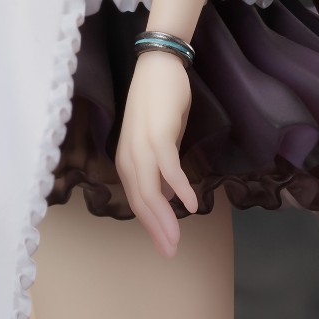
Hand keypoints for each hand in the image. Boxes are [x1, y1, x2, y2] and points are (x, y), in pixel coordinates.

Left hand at [115, 49, 198, 256]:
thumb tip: (168, 194)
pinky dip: (179, 188)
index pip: (137, 200)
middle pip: (142, 201)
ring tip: (177, 239)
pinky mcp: (158, 134)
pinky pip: (168, 168)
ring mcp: (142, 145)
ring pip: (151, 191)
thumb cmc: (160, 101)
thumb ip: (160, 167)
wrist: (158, 67)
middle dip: (157, 230)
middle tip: (171, 252)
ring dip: (165, 218)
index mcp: (127, 160)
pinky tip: (190, 203)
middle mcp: (130, 156)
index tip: (164, 243)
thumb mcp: (159, 139)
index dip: (150, 224)